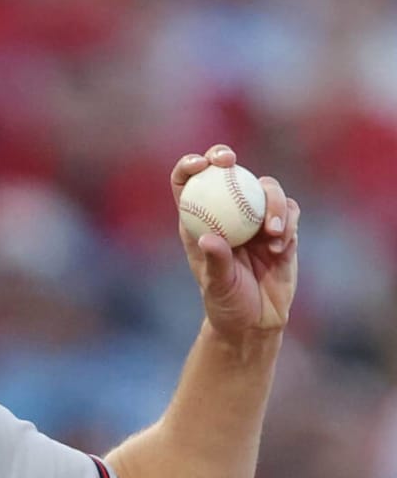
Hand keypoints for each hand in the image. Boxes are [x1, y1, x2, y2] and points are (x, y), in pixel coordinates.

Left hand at [172, 145, 299, 337]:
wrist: (255, 320)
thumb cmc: (226, 304)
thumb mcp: (217, 285)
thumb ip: (216, 261)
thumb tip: (209, 238)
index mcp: (199, 222)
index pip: (188, 185)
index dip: (189, 166)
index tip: (201, 164)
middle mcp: (227, 214)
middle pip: (227, 172)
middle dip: (225, 157)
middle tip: (230, 162)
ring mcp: (256, 219)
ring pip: (266, 189)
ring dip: (272, 204)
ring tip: (273, 234)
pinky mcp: (283, 228)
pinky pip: (290, 211)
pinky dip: (288, 222)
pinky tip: (280, 245)